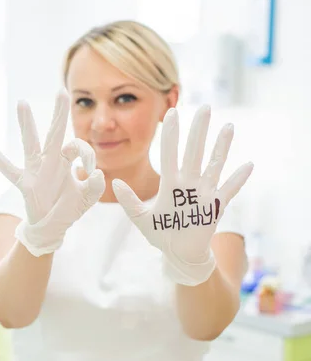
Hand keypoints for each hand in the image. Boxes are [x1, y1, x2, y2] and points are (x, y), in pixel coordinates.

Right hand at [0, 90, 105, 256]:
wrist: (52, 226)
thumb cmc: (68, 208)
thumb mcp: (88, 198)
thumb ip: (95, 187)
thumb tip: (97, 172)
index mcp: (66, 161)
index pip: (78, 147)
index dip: (87, 154)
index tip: (90, 169)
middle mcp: (50, 161)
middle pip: (55, 133)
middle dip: (59, 114)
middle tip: (61, 92)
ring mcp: (36, 170)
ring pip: (31, 144)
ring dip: (27, 124)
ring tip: (22, 103)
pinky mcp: (26, 183)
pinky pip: (10, 170)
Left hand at [112, 106, 253, 285]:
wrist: (178, 253)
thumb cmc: (160, 234)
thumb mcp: (140, 218)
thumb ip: (128, 200)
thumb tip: (114, 181)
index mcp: (170, 184)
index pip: (170, 154)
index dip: (171, 134)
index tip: (172, 112)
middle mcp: (188, 184)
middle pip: (193, 152)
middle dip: (198, 131)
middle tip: (205, 107)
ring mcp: (203, 194)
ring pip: (213, 165)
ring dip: (221, 147)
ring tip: (227, 127)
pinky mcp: (215, 207)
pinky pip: (229, 191)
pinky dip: (237, 179)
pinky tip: (247, 165)